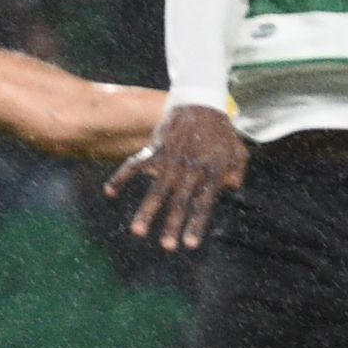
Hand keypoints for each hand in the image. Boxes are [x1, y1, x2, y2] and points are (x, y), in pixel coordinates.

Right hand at [110, 102, 248, 249]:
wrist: (201, 100)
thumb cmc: (221, 131)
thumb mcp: (238, 151)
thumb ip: (237, 174)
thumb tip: (228, 191)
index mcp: (211, 172)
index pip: (203, 204)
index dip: (196, 225)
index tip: (189, 245)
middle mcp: (190, 168)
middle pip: (180, 202)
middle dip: (172, 225)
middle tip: (167, 246)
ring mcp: (171, 159)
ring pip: (157, 189)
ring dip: (146, 211)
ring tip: (137, 232)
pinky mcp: (156, 148)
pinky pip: (135, 164)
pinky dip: (121, 176)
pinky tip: (109, 192)